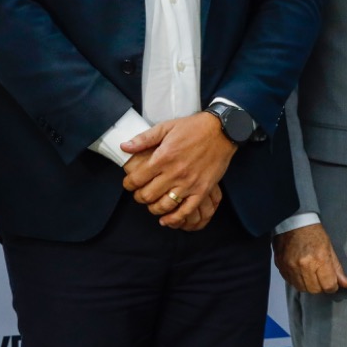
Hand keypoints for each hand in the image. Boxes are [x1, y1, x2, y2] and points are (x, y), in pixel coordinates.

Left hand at [121, 112, 236, 228]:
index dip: (128, 184)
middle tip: (139, 194)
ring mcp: (189, 183)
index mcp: (163, 157)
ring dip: (153, 208)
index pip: (137, 179)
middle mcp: (175, 173)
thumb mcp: (166, 127)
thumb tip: (124, 147)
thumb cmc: (194, 128)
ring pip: (164, 205)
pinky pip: (186, 210)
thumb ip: (144, 139)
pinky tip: (167, 219)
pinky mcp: (202, 190)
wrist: (222, 131)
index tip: (128, 184)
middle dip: (139, 197)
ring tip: (152, 204)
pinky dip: (174, 218)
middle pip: (148, 195)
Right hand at [274, 223, 346, 292]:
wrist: (293, 221)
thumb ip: (337, 268)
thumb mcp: (329, 248)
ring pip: (302, 288)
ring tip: (310, 274)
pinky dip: (297, 281)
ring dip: (308, 285)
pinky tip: (300, 272)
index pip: (328, 285)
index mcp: (319, 259)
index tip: (332, 283)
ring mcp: (291, 267)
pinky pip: (291, 283)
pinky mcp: (281, 267)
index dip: (332, 287)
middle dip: (321, 286)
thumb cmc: (314, 233)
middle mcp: (304, 265)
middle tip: (321, 277)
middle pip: (315, 289)